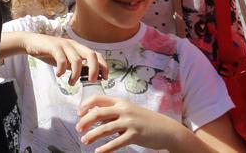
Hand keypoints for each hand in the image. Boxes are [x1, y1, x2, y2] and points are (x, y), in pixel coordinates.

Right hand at [23, 34, 108, 84]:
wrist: (31, 42)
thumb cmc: (50, 52)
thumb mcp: (66, 60)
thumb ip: (76, 66)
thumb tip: (88, 77)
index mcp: (79, 48)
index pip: (97, 55)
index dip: (103, 66)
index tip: (104, 78)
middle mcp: (74, 45)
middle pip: (91, 55)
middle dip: (94, 69)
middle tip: (91, 81)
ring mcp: (64, 45)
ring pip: (77, 59)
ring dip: (76, 74)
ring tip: (71, 83)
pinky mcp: (53, 46)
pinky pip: (61, 59)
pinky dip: (62, 69)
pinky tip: (59, 75)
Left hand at [78, 94, 192, 152]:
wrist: (166, 129)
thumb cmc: (145, 119)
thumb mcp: (129, 111)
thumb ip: (113, 112)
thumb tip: (94, 116)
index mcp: (121, 102)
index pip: (98, 98)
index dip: (85, 105)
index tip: (79, 113)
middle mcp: (124, 110)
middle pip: (98, 113)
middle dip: (85, 121)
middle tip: (78, 128)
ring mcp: (130, 122)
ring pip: (105, 129)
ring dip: (92, 135)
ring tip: (85, 140)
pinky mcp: (135, 135)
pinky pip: (116, 142)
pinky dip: (105, 148)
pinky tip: (98, 151)